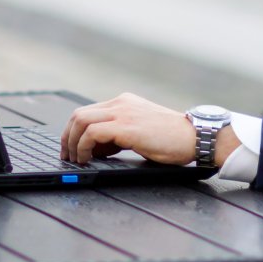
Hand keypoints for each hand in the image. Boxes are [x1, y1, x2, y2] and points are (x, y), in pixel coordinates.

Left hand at [62, 93, 199, 164]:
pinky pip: (92, 133)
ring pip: (81, 121)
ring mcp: (122, 112)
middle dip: (68, 136)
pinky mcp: (125, 126)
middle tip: (67, 155)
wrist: (195, 137)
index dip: (75, 131)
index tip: (73, 149)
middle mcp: (121, 103)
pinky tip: (86, 159)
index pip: (88, 112)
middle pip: (79, 114)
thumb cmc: (174, 140)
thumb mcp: (141, 132)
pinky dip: (83, 147)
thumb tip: (97, 149)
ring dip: (72, 142)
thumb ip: (120, 135)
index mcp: (125, 102)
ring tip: (75, 159)